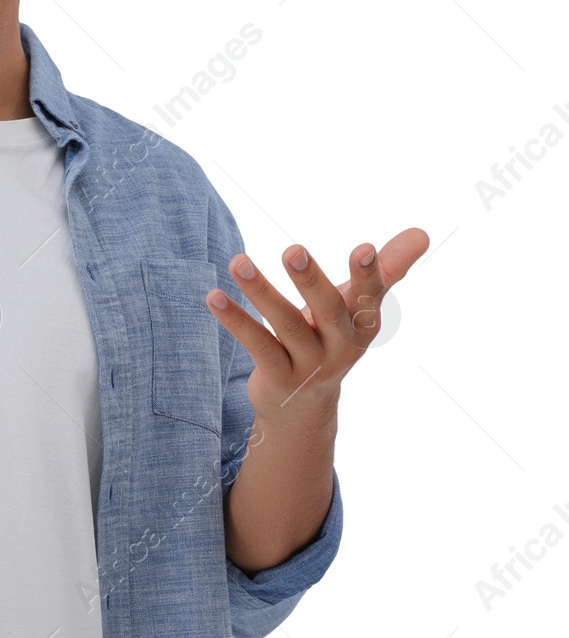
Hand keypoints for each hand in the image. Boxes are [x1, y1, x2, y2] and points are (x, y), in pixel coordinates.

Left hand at [206, 228, 428, 424]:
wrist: (303, 404)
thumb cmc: (331, 337)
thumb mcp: (356, 306)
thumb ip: (385, 269)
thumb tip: (423, 232)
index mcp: (362, 325)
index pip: (369, 297)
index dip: (369, 274)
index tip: (364, 247)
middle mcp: (341, 347)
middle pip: (328, 311)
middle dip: (311, 281)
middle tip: (292, 249)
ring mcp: (309, 365)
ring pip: (285, 325)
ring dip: (261, 291)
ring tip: (238, 261)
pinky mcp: (278, 377)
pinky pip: (257, 344)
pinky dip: (236, 319)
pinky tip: (213, 295)